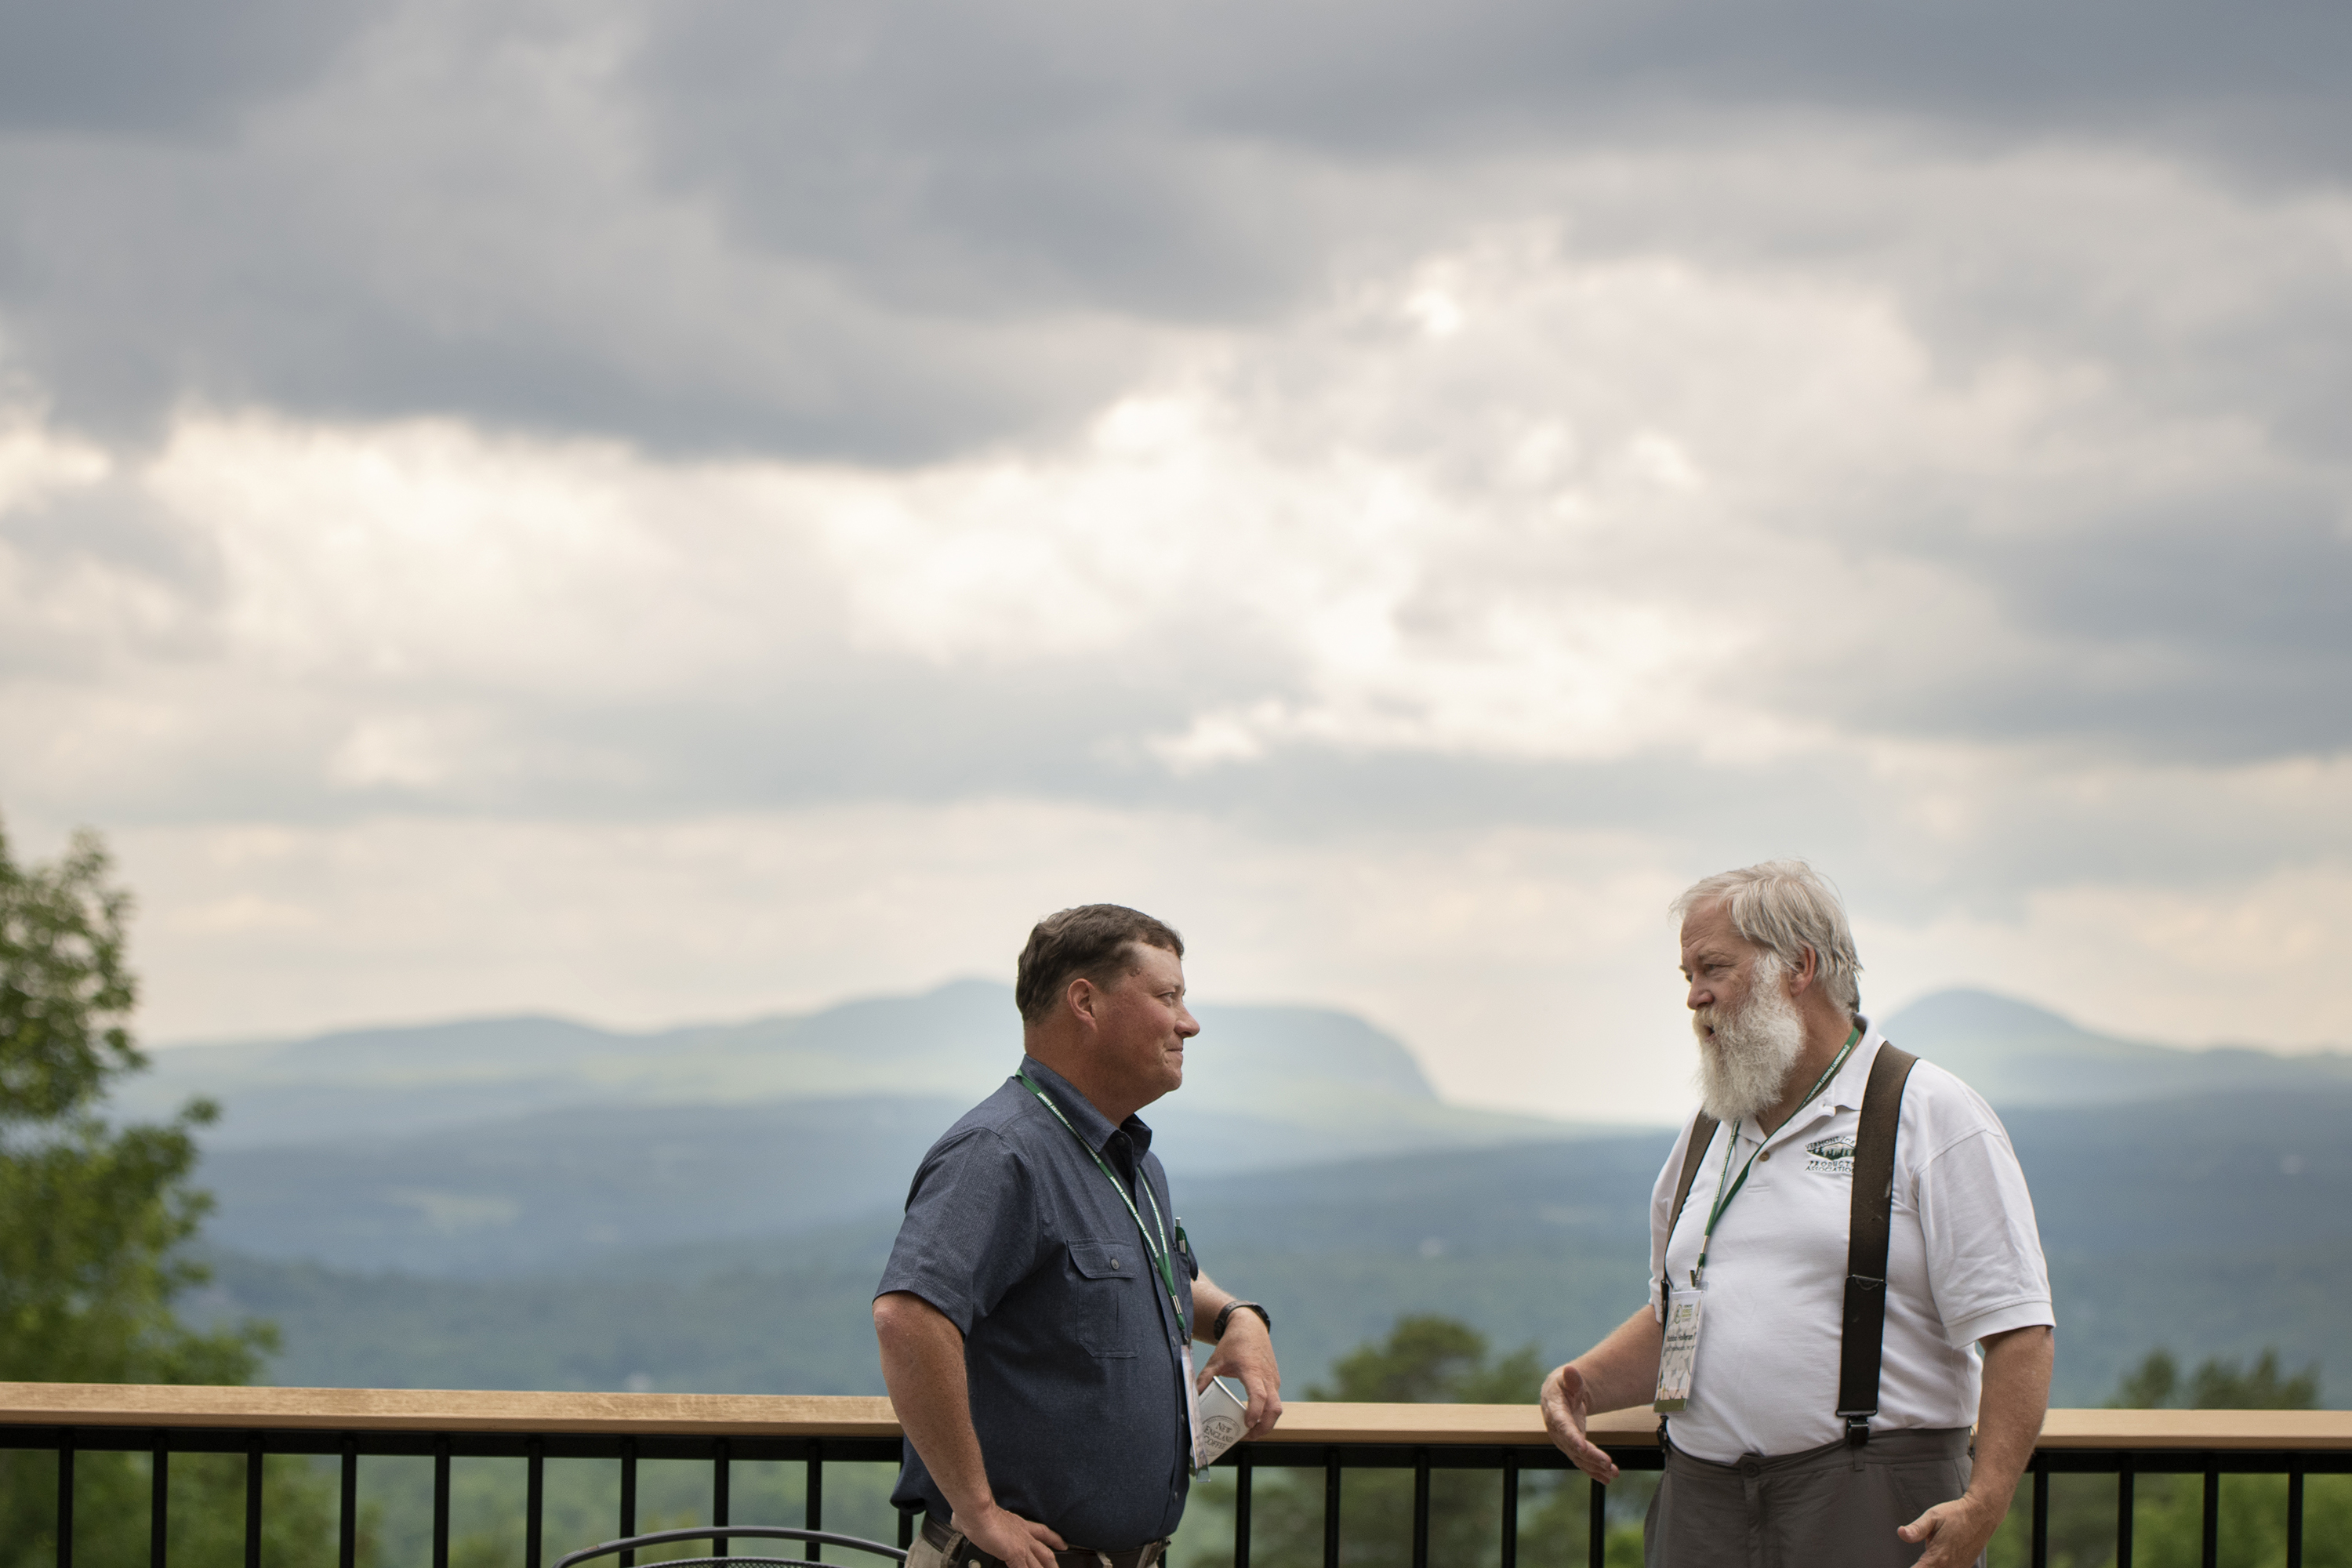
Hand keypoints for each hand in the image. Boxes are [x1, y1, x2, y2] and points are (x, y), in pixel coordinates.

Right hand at [949, 1501, 1066, 1567]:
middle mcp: (1024, 1535)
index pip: (1042, 1532)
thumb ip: (974, 1522)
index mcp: (1019, 1524)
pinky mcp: (1015, 1555)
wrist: (978, 1511)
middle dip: (1054, 1563)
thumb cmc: (976, 1511)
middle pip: (1046, 1551)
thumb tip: (957, 1521)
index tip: (1061, 1544)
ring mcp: (1021, 1546)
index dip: (1054, 1539)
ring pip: (1039, 1564)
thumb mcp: (980, 1516)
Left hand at [1199, 1314, 1283, 1436]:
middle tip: (1248, 1436)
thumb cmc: (1233, 1343)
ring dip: (1266, 1423)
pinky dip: (1267, 1413)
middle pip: (1275, 1408)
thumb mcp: (1215, 1360)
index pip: (1259, 1396)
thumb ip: (1204, 1378)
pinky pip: (1275, 1401)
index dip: (1254, 1412)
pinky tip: (1253, 1418)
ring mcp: (1273, 1379)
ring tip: (1249, 1431)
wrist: (1251, 1327)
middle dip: (1264, 1427)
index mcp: (1251, 1371)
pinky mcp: (1275, 1381)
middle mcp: (1266, 1377)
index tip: (1246, 1425)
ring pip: (1277, 1407)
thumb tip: (1192, 1396)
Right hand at [1540, 1363, 1619, 1482]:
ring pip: (1579, 1458)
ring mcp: (1564, 1442)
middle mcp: (1557, 1431)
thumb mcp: (1566, 1379)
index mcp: (1554, 1412)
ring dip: (1595, 1467)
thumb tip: (1570, 1370)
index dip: (1571, 1437)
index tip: (1582, 1447)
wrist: (1556, 1397)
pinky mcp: (1572, 1448)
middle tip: (1607, 1463)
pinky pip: (1582, 1462)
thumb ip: (1571, 1378)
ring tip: (1612, 1473)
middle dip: (1590, 1456)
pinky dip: (1594, 1471)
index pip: (1562, 1426)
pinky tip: (1608, 1477)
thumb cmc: (1562, 1386)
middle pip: (1573, 1446)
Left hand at [1898, 1491, 2002, 1566]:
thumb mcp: (1932, 1517)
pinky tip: (1934, 1560)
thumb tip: (1900, 1533)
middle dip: (1919, 1567)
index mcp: (1937, 1558)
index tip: (1905, 1564)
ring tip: (1923, 1559)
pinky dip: (1939, 1567)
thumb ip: (1916, 1529)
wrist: (1982, 1515)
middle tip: (1916, 1560)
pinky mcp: (1964, 1567)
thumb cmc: (1954, 1514)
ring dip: (1929, 1566)